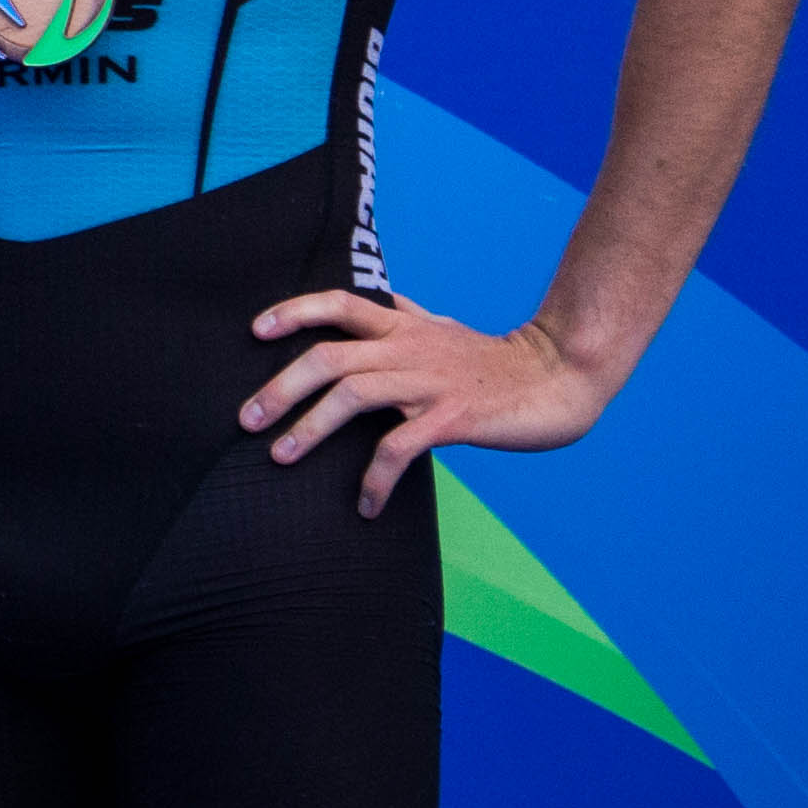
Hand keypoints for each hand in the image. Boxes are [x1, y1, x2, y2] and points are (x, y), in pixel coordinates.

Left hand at [238, 290, 613, 517]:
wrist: (559, 377)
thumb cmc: (497, 360)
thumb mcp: (444, 330)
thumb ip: (407, 320)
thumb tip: (383, 305)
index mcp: (404, 326)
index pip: (339, 303)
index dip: (293, 311)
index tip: (255, 330)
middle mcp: (409, 348)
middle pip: (329, 356)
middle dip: (281, 386)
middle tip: (247, 419)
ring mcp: (429, 382)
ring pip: (353, 395)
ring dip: (310, 428)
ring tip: (282, 457)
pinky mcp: (452, 419)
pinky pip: (399, 448)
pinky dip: (375, 478)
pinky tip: (365, 504)